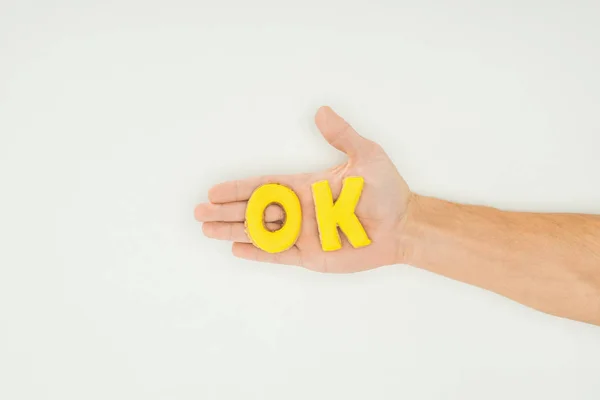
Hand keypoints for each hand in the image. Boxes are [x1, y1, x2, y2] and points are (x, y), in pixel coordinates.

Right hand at [195, 106, 411, 272]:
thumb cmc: (387, 190)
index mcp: (306, 187)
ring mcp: (305, 235)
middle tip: (200, 213)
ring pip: (261, 233)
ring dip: (234, 231)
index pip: (264, 187)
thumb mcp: (366, 156)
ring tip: (208, 229)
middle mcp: (300, 211)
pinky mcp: (313, 256)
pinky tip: (237, 249)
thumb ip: (341, 136)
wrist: (404, 225)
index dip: (239, 188)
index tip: (216, 190)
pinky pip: (280, 255)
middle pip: (255, 211)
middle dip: (227, 212)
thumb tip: (321, 111)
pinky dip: (259, 253)